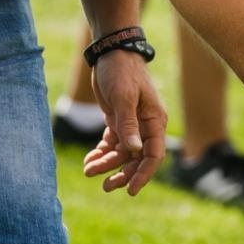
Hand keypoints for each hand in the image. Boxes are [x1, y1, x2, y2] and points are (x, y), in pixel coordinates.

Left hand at [81, 51, 166, 194]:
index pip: (153, 155)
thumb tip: (134, 150)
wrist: (110, 52)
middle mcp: (146, 125)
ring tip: (88, 170)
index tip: (130, 191)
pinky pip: (112, 143)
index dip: (143, 174)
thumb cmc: (121, 71)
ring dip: (107, 164)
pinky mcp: (118, 120)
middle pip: (137, 159)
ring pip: (122, 153)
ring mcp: (132, 124)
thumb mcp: (123, 97)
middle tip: (105, 187)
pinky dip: (102, 153)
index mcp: (154, 121)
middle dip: (122, 174)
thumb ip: (127, 124)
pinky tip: (90, 160)